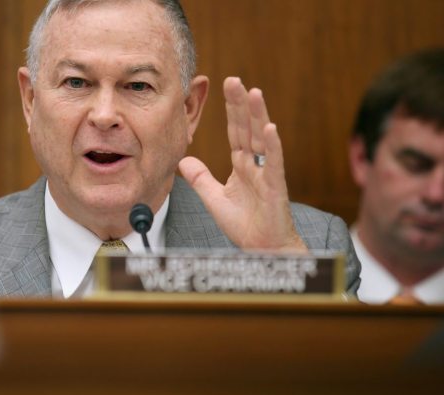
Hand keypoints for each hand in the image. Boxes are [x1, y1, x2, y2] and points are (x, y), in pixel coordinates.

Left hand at [178, 77, 305, 251]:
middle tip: (233, 79)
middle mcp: (255, 164)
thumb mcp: (214, 198)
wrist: (262, 248)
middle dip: (241, 104)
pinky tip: (269, 127)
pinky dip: (271, 145)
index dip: (231, 110)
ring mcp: (267, 173)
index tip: (226, 86)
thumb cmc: (245, 224)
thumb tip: (184, 160)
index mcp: (242, 165)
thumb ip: (201, 178)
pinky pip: (273, 162)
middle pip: (247, 128)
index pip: (235, 131)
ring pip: (261, 139)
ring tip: (254, 92)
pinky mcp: (275, 186)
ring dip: (258, 116)